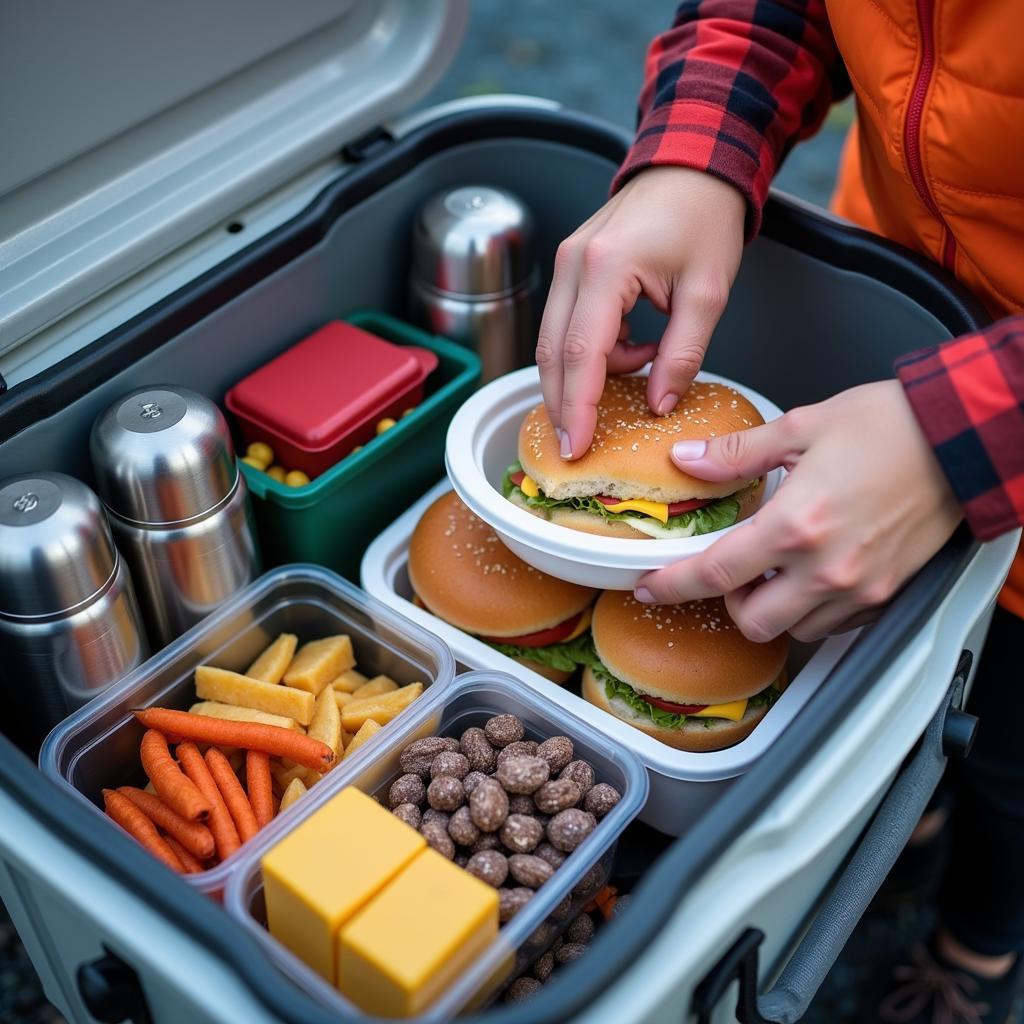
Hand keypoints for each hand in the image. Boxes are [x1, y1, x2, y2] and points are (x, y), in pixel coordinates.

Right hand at [536, 166, 745, 458]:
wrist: (693, 167)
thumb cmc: (705, 219)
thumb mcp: (708, 294)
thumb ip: (682, 355)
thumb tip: (658, 404)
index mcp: (606, 268)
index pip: (580, 354)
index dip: (577, 407)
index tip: (578, 446)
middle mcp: (573, 265)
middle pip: (551, 354)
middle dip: (564, 403)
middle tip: (580, 442)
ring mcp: (566, 263)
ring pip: (553, 342)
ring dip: (585, 374)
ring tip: (641, 367)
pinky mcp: (570, 266)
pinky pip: (566, 324)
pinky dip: (591, 351)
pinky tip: (634, 346)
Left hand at [634, 381, 962, 641]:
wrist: (962, 437)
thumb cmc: (891, 427)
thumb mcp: (800, 427)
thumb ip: (736, 455)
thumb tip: (688, 460)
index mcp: (796, 525)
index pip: (715, 573)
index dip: (672, 585)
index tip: (650, 587)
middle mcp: (826, 567)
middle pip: (752, 621)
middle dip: (731, 602)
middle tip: (735, 568)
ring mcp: (860, 587)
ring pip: (795, 630)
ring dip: (774, 608)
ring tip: (779, 567)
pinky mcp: (888, 595)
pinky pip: (837, 624)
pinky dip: (814, 609)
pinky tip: (815, 572)